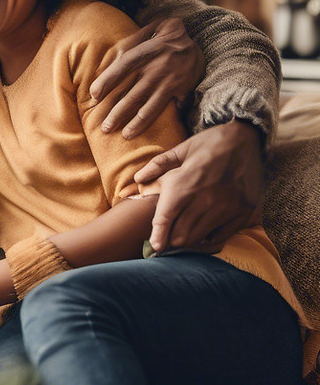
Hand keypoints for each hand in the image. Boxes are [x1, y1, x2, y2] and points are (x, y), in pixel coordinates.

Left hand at [90, 18, 203, 138]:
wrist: (197, 43)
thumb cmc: (165, 38)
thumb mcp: (150, 30)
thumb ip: (130, 42)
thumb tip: (110, 58)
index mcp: (145, 53)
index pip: (120, 68)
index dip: (106, 83)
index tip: (94, 97)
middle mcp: (156, 69)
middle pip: (132, 95)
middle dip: (116, 114)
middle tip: (105, 128)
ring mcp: (170, 82)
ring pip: (149, 107)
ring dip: (136, 123)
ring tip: (125, 136)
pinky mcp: (183, 91)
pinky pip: (171, 109)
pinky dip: (162, 120)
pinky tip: (150, 131)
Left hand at [134, 120, 262, 252]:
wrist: (246, 137)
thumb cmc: (209, 143)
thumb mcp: (180, 149)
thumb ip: (157, 166)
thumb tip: (138, 180)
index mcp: (185, 184)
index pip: (165, 219)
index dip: (158, 236)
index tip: (153, 247)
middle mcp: (206, 199)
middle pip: (181, 233)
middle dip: (170, 240)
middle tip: (165, 242)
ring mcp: (227, 207)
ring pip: (200, 237)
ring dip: (188, 242)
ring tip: (181, 240)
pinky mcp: (243, 211)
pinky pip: (222, 236)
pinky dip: (209, 240)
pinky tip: (202, 237)